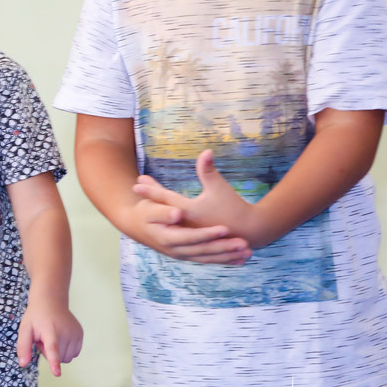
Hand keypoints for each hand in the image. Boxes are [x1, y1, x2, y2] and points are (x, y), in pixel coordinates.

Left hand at [17, 297, 82, 376]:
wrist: (51, 301)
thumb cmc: (36, 317)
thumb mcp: (25, 329)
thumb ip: (23, 347)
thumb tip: (23, 364)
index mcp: (50, 330)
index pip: (52, 348)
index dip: (54, 362)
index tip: (57, 373)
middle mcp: (65, 331)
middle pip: (59, 358)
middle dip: (50, 354)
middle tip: (44, 339)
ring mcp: (75, 332)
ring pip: (67, 358)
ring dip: (59, 353)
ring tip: (52, 337)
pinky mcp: (80, 334)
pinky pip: (74, 354)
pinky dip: (67, 350)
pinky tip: (61, 338)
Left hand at [133, 150, 257, 258]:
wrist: (251, 231)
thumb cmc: (234, 207)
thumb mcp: (220, 187)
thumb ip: (209, 170)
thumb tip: (206, 150)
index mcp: (189, 211)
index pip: (165, 199)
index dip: (151, 190)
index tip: (137, 182)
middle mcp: (185, 223)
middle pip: (162, 208)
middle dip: (151, 197)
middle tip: (136, 187)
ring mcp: (190, 232)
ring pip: (169, 219)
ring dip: (158, 208)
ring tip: (148, 199)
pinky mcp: (196, 237)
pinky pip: (178, 227)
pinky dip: (170, 220)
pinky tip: (165, 216)